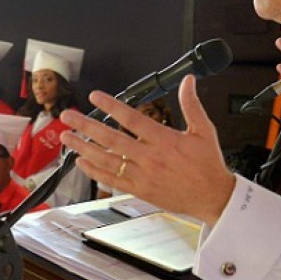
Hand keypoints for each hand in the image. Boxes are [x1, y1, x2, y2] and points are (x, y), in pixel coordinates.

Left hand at [61, 76, 236, 225]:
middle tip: (68, 116)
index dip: (111, 106)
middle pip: (111, 139)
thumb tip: (188, 81)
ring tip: (67, 137)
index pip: (131, 119)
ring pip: (106, 160)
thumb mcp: (205, 130)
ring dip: (84, 147)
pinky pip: (112, 180)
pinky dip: (95, 172)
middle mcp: (150, 158)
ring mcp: (142, 175)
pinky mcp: (140, 190)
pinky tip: (82, 162)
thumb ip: (191, 104)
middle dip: (86, 126)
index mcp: (165, 140)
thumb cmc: (208, 165)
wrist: (213, 197)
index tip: (95, 97)